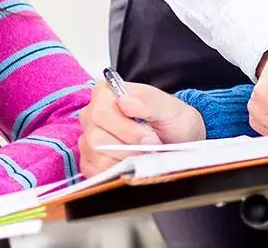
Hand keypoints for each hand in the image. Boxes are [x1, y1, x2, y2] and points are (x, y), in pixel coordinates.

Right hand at [79, 79, 204, 176]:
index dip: (126, 129)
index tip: (149, 136)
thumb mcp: (169, 108)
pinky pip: (96, 172)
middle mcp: (91, 116)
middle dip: (128, 147)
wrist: (179, 140)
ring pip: (98, 157)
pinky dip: (118, 171)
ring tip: (144, 154)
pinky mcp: (91, 162)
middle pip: (96, 139)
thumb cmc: (172, 120)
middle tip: (151, 147)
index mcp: (105, 94)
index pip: (100, 113)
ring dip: (126, 160)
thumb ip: (148, 102)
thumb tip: (125, 101)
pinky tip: (133, 163)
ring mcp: (88, 140)